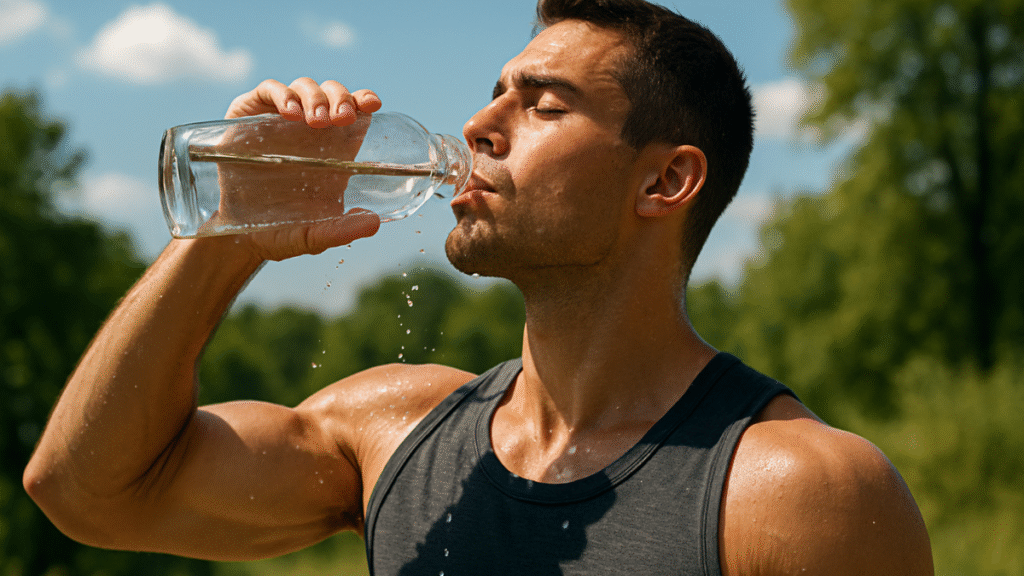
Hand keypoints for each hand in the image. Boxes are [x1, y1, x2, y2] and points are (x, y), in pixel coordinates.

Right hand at [214, 78, 384, 260]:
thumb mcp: (315, 235)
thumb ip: (342, 230)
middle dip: (340, 98)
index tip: (373, 104)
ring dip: (315, 96)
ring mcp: (279, 119)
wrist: (238, 236)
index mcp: (334, 148)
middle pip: (331, 93)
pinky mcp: (248, 115)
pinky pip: (268, 91)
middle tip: (343, 118)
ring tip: (318, 121)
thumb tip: (373, 223)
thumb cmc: (283, 231)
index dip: (364, 99)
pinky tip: (290, 112)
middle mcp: (309, 129)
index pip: (355, 110)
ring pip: (304, 87)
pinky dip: (281, 94)